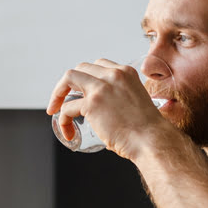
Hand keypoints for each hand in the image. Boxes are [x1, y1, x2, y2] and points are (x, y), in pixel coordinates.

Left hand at [46, 59, 167, 158]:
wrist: (152, 140)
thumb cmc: (147, 130)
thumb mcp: (136, 102)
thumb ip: (121, 99)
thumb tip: (105, 114)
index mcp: (127, 72)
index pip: (99, 66)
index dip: (87, 79)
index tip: (82, 93)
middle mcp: (114, 74)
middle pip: (81, 68)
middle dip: (68, 84)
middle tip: (63, 101)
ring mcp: (101, 87)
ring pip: (69, 78)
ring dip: (58, 94)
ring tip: (55, 110)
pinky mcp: (92, 104)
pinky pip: (67, 108)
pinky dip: (63, 120)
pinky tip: (68, 131)